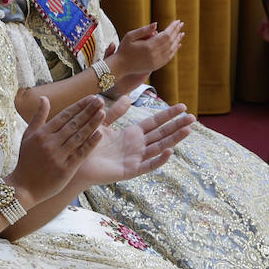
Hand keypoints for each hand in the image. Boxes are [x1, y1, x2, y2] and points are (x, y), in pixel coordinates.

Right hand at [8, 95, 106, 204]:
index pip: (64, 115)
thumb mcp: (28, 136)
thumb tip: (44, 98)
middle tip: (101, 100)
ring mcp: (58, 156)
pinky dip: (90, 144)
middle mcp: (50, 143)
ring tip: (103, 113)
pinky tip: (100, 135)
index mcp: (42, 133)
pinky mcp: (65, 170)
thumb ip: (38, 117)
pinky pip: (80, 154)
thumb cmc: (26, 160)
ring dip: (92, 124)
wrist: (23, 187)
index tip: (91, 98)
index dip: (79, 106)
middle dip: (88, 111)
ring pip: (79, 137)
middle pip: (73, 124)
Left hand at [75, 102, 194, 185]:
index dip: (169, 115)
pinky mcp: (130, 171)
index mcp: (132, 134)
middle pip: (162, 134)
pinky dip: (159, 159)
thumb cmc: (88, 145)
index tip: (183, 107)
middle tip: (193, 118)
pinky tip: (169, 151)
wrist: (75, 162)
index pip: (155, 122)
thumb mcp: (103, 123)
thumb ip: (115, 112)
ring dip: (174, 139)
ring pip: (159, 147)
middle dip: (177, 126)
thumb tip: (126, 97)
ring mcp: (135, 159)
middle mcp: (137, 146)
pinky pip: (147, 165)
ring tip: (188, 130)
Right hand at [109, 21, 185, 76]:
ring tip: (181, 33)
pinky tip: (177, 45)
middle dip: (176, 32)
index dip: (172, 27)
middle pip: (170, 41)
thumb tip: (156, 24)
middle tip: (181, 24)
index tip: (177, 21)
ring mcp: (156, 62)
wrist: (120, 66)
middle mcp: (154, 55)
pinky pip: (168, 58)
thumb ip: (143, 30)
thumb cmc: (123, 49)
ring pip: (171, 50)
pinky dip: (174, 50)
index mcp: (148, 46)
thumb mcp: (130, 36)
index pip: (166, 35)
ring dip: (177, 40)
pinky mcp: (156, 66)